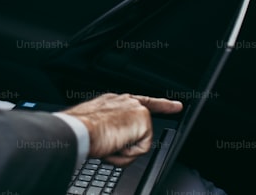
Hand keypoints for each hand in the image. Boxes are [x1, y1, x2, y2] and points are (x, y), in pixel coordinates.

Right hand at [59, 93, 182, 165]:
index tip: (175, 104)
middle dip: (165, 106)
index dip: (159, 104)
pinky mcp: (142, 120)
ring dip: (125, 150)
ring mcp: (135, 109)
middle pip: (149, 112)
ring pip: (140, 140)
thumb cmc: (80, 129)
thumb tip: (117, 147)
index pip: (138, 102)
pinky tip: (116, 145)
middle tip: (177, 106)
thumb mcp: (95, 127)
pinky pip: (142, 149)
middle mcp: (125, 101)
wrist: (78, 129)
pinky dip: (128, 154)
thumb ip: (111, 131)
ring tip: (111, 144)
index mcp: (111, 102)